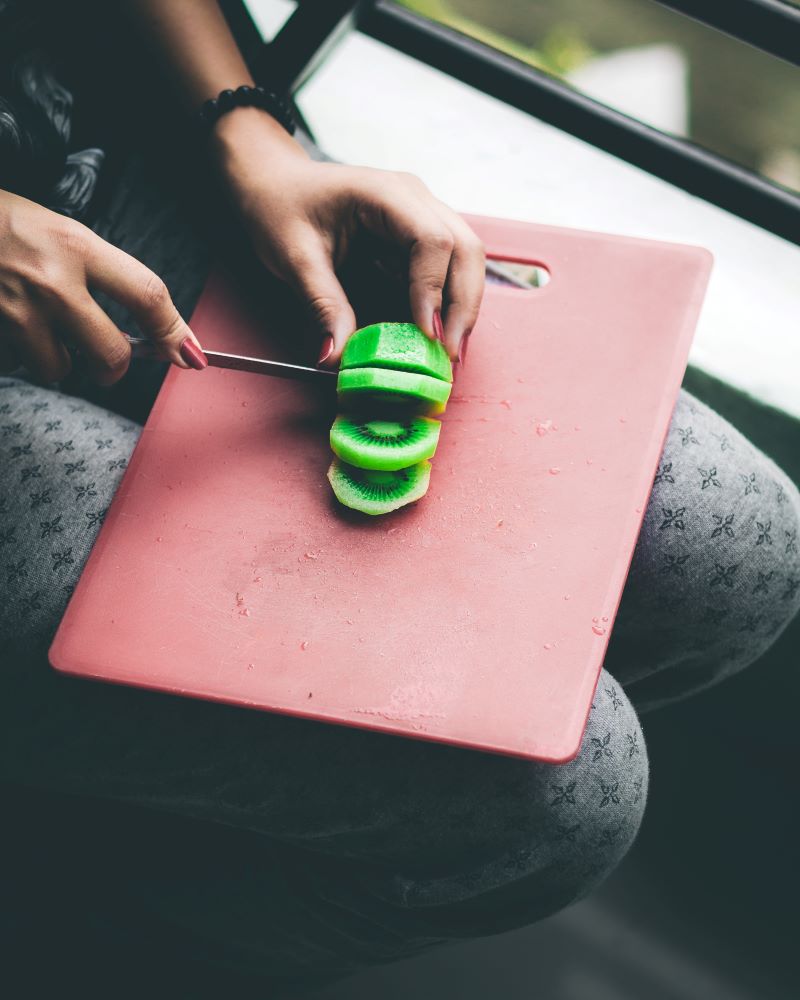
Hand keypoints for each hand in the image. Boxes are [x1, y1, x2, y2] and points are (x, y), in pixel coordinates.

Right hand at [0, 189, 203, 382]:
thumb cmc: (1, 222)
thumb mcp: (58, 231)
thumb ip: (102, 274)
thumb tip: (147, 324)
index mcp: (77, 245)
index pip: (147, 295)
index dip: (174, 332)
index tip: (190, 355)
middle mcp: (51, 279)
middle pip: (112, 354)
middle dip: (114, 368)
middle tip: (106, 361)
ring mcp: (15, 307)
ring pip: (60, 368)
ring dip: (59, 361)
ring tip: (42, 331)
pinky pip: (22, 364)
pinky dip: (25, 355)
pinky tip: (15, 326)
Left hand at [214, 110, 484, 365]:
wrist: (274, 183)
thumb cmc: (280, 207)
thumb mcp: (294, 258)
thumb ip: (322, 305)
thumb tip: (337, 357)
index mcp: (385, 193)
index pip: (432, 240)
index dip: (434, 291)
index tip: (426, 335)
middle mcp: (414, 199)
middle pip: (465, 249)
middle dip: (462, 306)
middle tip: (448, 355)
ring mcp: (422, 214)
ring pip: (467, 258)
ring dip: (463, 306)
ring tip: (449, 351)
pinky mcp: (419, 235)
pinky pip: (449, 267)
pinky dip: (449, 302)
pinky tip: (438, 334)